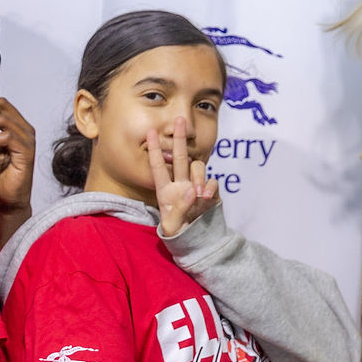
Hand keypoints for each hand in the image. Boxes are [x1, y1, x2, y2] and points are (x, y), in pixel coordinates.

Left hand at [147, 115, 217, 238]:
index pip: (158, 166)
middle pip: (178, 157)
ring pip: (198, 167)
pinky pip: (212, 182)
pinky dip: (210, 187)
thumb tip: (192, 191)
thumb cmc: (179, 234)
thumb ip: (180, 209)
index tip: (150, 131)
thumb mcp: (172, 227)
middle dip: (179, 138)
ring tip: (197, 193)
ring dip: (198, 176)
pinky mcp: (210, 192)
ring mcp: (195, 186)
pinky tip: (206, 198)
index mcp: (164, 190)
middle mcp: (180, 184)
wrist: (197, 242)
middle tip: (180, 120)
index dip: (154, 149)